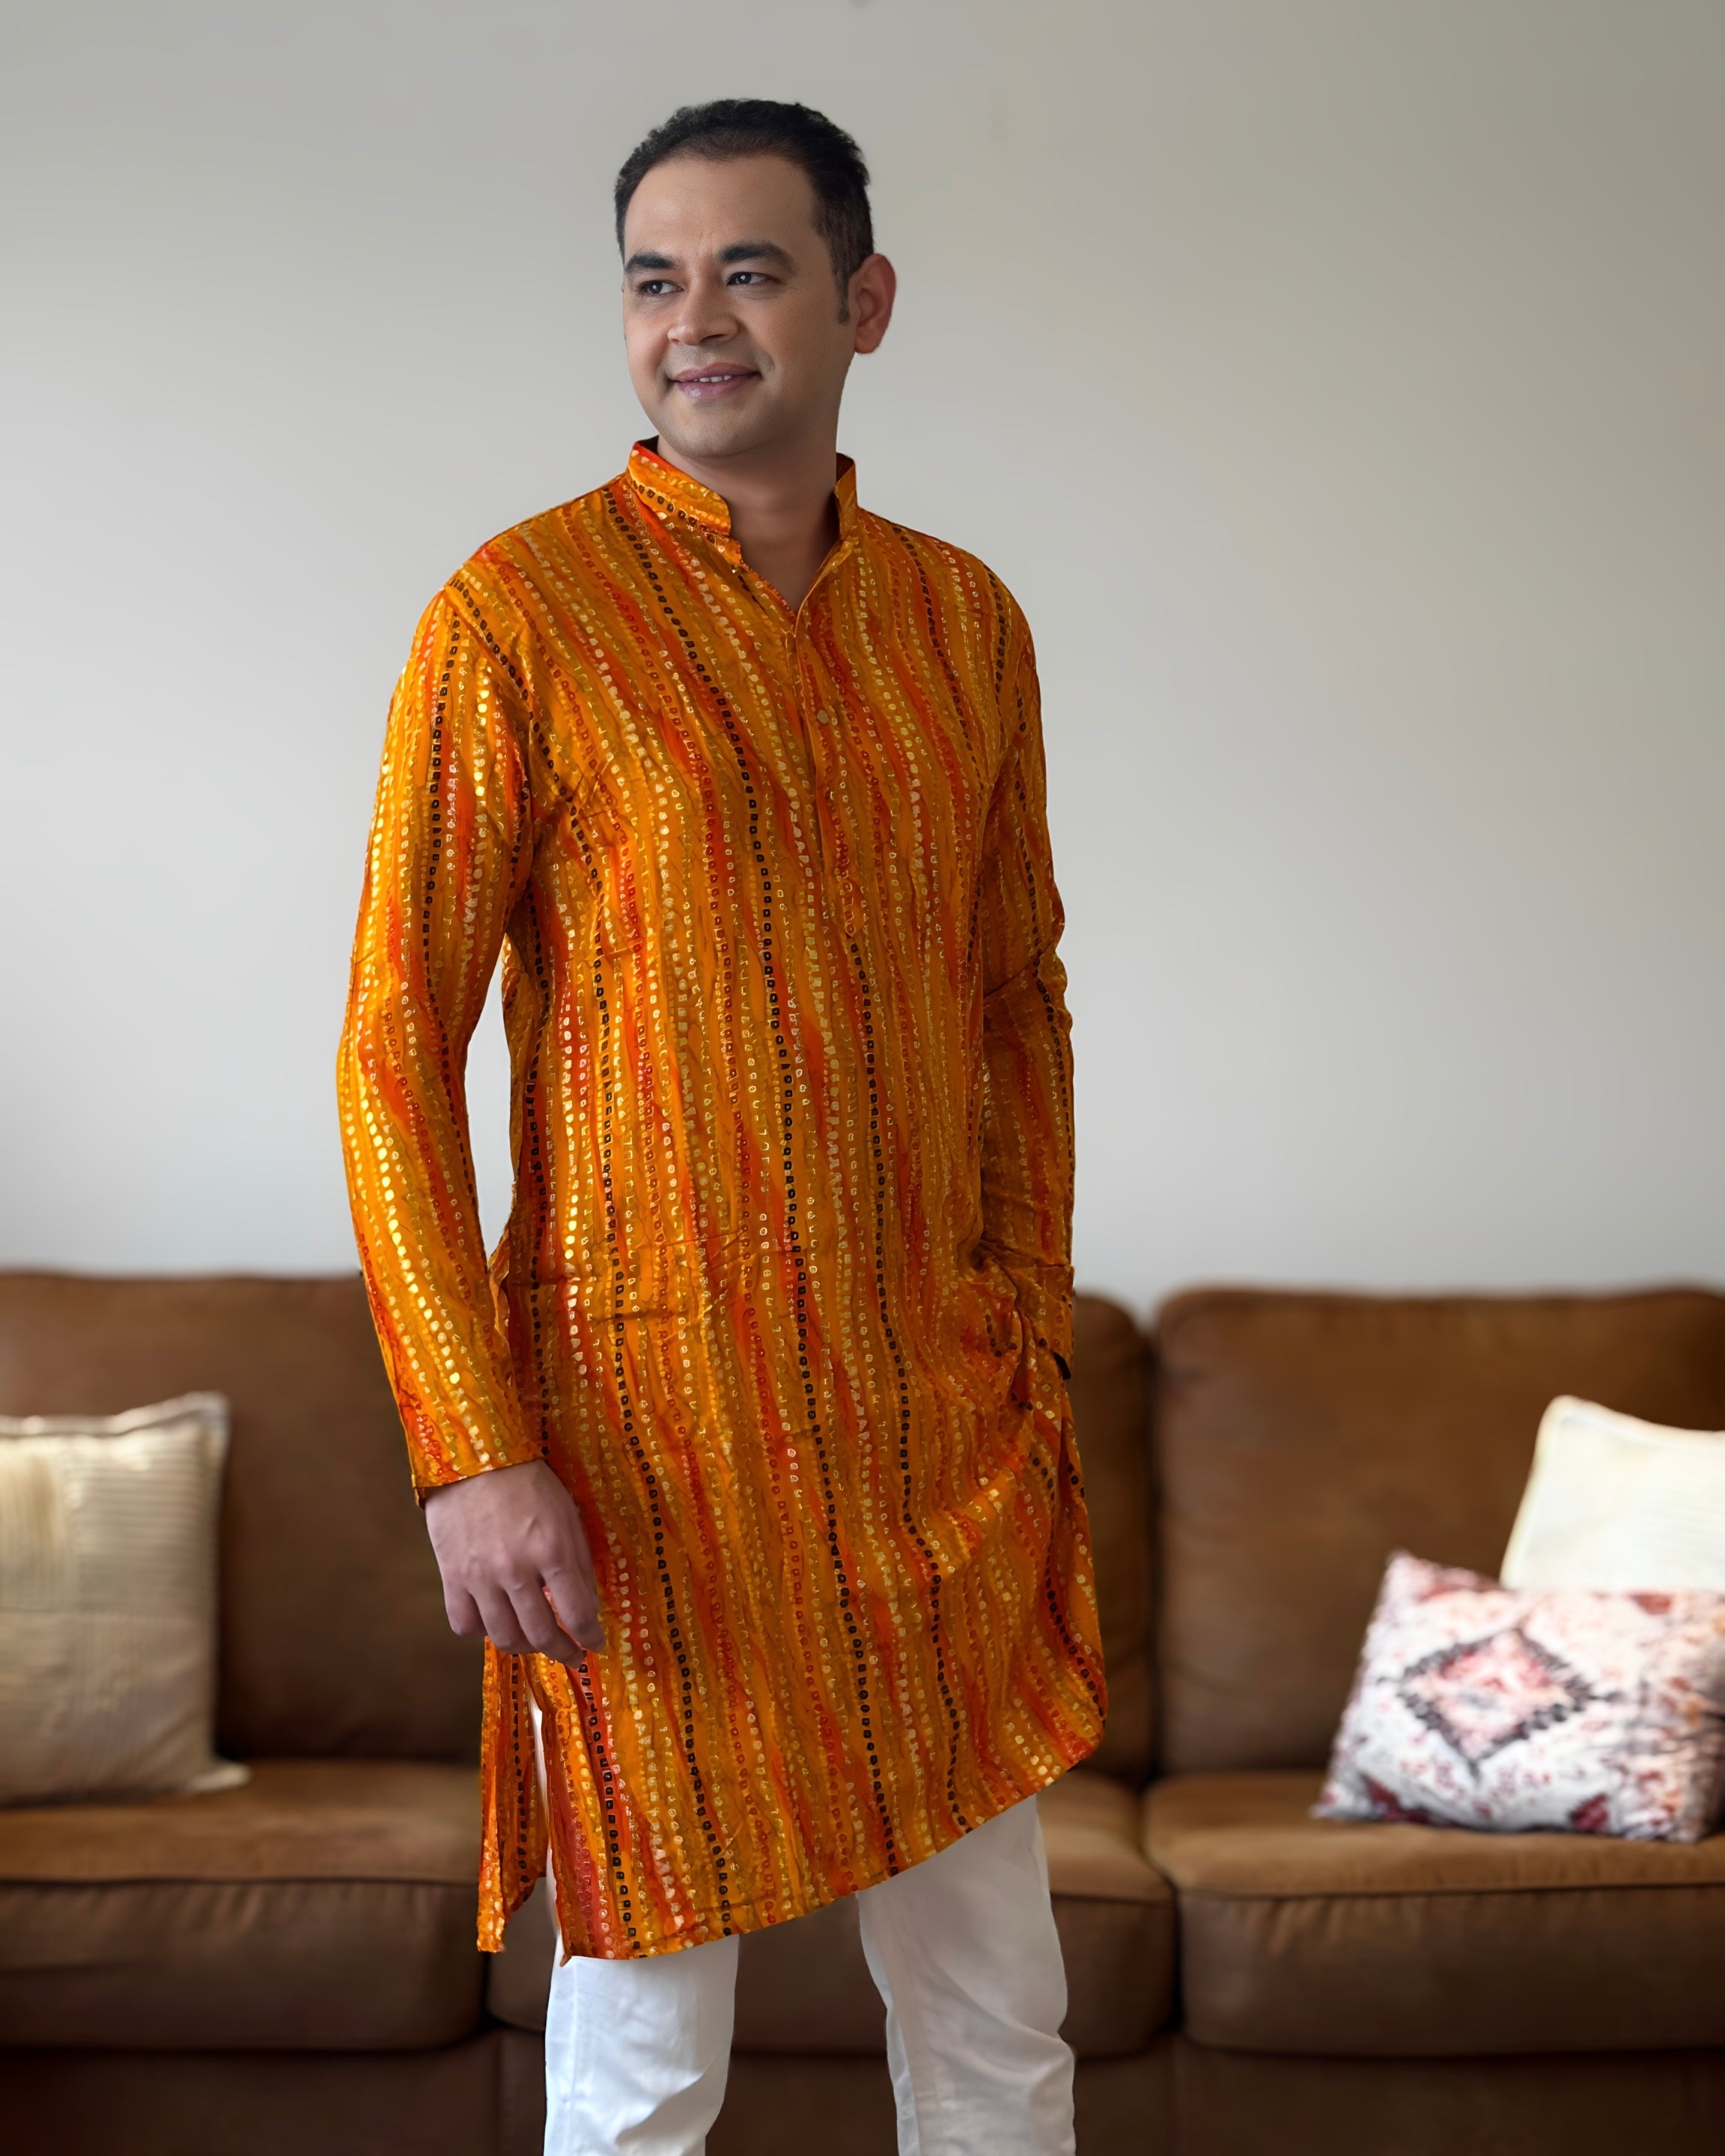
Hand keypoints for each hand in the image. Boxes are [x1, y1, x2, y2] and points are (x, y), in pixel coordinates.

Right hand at [424, 1458, 605, 1662]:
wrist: (474, 1457)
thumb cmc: (528, 1481)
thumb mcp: (567, 1514)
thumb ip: (578, 1563)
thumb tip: (587, 1609)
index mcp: (551, 1549)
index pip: (576, 1613)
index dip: (590, 1637)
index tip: (595, 1644)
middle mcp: (515, 1569)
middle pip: (540, 1634)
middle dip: (562, 1652)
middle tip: (571, 1654)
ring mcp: (479, 1576)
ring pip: (503, 1637)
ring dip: (525, 1646)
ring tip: (536, 1642)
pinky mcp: (451, 1576)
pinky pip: (465, 1624)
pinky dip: (482, 1631)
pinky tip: (496, 1620)